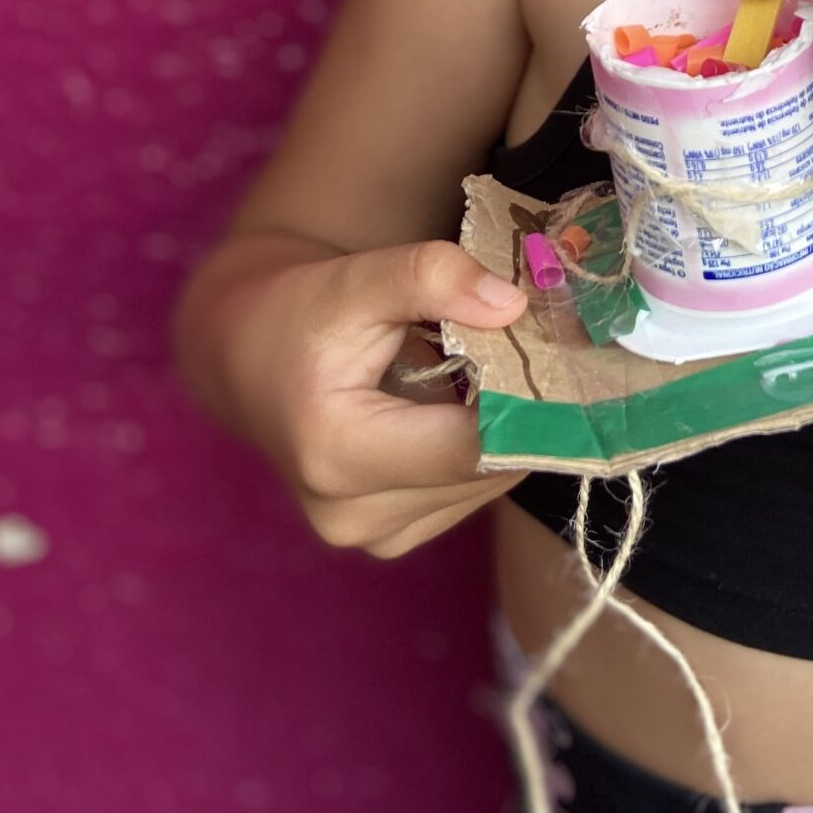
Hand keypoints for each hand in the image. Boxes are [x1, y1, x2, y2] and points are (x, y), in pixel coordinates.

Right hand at [211, 239, 532, 558]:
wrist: (251, 359)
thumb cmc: (301, 315)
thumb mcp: (355, 278)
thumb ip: (430, 276)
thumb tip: (513, 303)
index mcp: (337, 455)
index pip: (473, 445)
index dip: (528, 400)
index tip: (562, 349)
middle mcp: (353, 515)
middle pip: (489, 468)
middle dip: (523, 407)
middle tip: (536, 345)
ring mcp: (375, 536)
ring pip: (490, 482)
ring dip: (505, 428)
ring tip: (484, 369)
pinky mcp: (393, 537)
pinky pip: (472, 491)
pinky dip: (482, 447)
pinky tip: (457, 405)